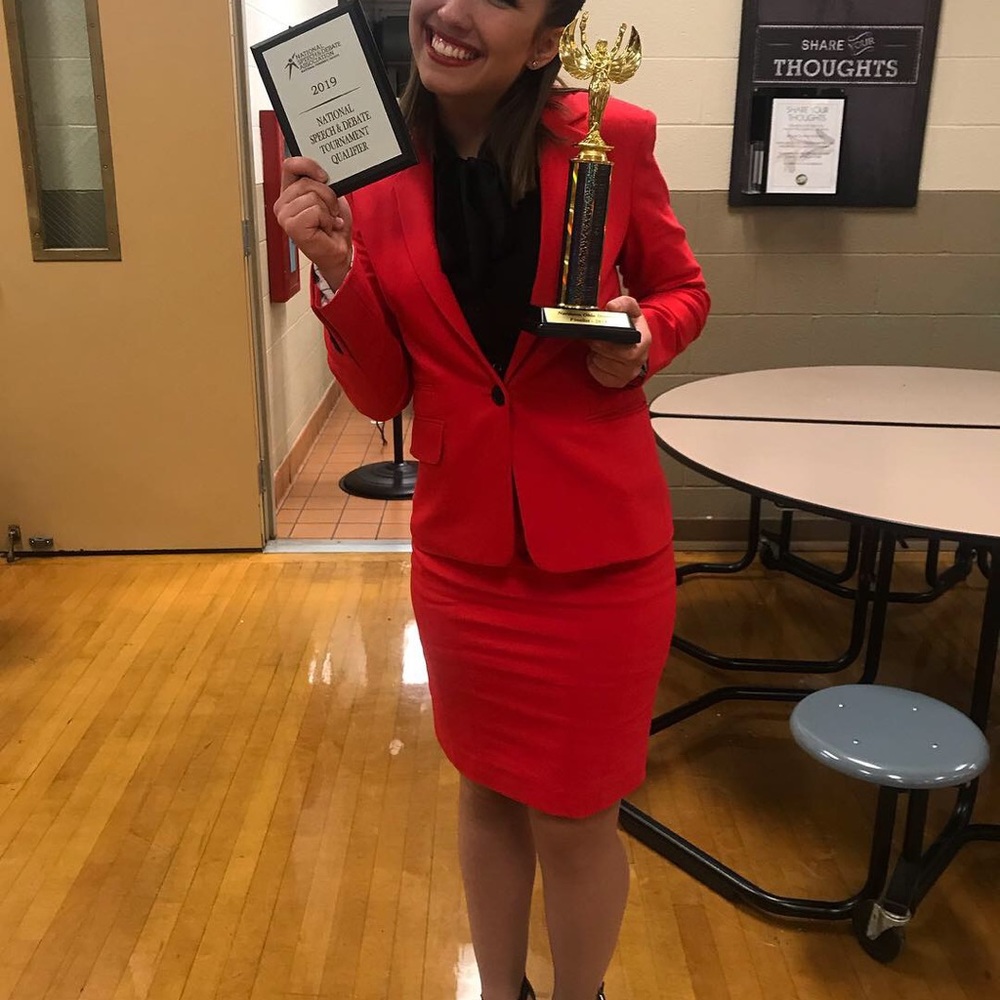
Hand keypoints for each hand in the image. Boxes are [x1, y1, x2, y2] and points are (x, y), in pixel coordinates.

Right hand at [274, 156, 352, 287]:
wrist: (340, 252)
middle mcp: (283, 203)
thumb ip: (319, 182)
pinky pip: (315, 210)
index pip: (291, 165)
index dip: (308, 164)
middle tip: (330, 211)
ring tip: (327, 222)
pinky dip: (326, 219)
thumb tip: (321, 171)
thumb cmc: (333, 226)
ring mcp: (284, 216)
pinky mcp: (291, 226)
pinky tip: (325, 229)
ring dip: (327, 210)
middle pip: (307, 182)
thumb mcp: (329, 196)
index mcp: (289, 192)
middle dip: (327, 195)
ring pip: (312, 196)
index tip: (324, 175)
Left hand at [586, 296, 650, 387]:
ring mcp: (629, 373)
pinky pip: (600, 376)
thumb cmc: (632, 327)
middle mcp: (639, 360)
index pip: (627, 351)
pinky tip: (598, 357)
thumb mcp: (631, 309)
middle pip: (612, 357)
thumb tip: (612, 307)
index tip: (599, 335)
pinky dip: (594, 366)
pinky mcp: (618, 382)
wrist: (635, 342)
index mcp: (644, 342)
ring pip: (603, 366)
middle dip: (598, 346)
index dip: (609, 344)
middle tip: (593, 338)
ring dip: (595, 355)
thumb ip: (623, 304)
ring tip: (597, 347)